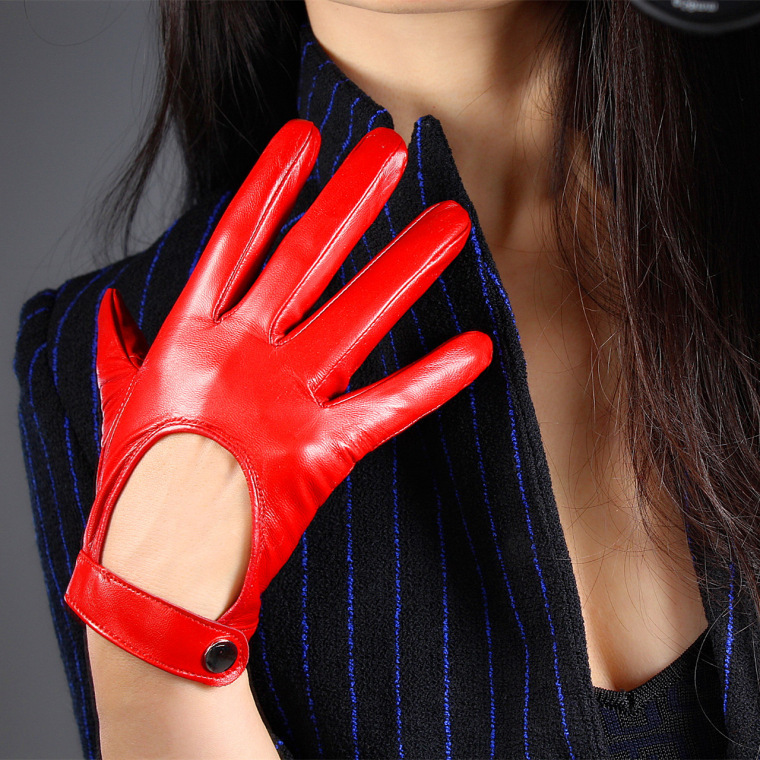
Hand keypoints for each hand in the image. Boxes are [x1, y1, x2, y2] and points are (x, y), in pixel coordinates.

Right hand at [65, 119, 491, 684]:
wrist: (152, 571)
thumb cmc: (135, 485)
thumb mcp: (115, 399)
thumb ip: (119, 346)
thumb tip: (111, 309)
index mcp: (192, 335)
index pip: (237, 239)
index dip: (273, 185)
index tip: (308, 138)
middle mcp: (242, 352)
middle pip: (306, 259)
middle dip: (351, 202)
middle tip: (393, 151)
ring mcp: (284, 399)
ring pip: (356, 315)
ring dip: (407, 266)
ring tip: (452, 222)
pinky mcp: (320, 451)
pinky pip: (387, 407)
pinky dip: (434, 380)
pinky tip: (477, 348)